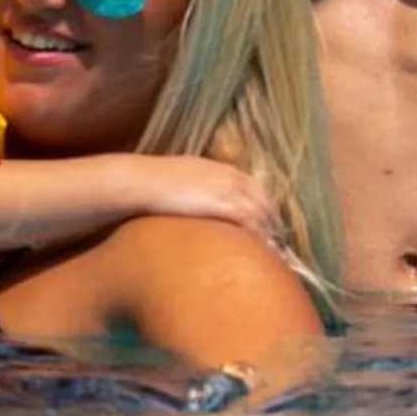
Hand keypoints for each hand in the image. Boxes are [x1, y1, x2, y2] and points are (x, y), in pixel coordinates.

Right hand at [131, 157, 286, 248]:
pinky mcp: (222, 204)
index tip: (266, 218)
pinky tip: (263, 248)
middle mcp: (226, 175)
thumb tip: (186, 203)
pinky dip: (259, 234)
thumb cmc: (147, 184)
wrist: (137, 182)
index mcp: (215, 167)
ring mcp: (226, 188)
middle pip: (261, 196)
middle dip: (272, 217)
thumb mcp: (174, 180)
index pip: (249, 183)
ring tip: (276, 248)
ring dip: (270, 228)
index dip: (260, 202)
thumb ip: (188, 189)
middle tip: (279, 237)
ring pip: (260, 209)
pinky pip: (251, 220)